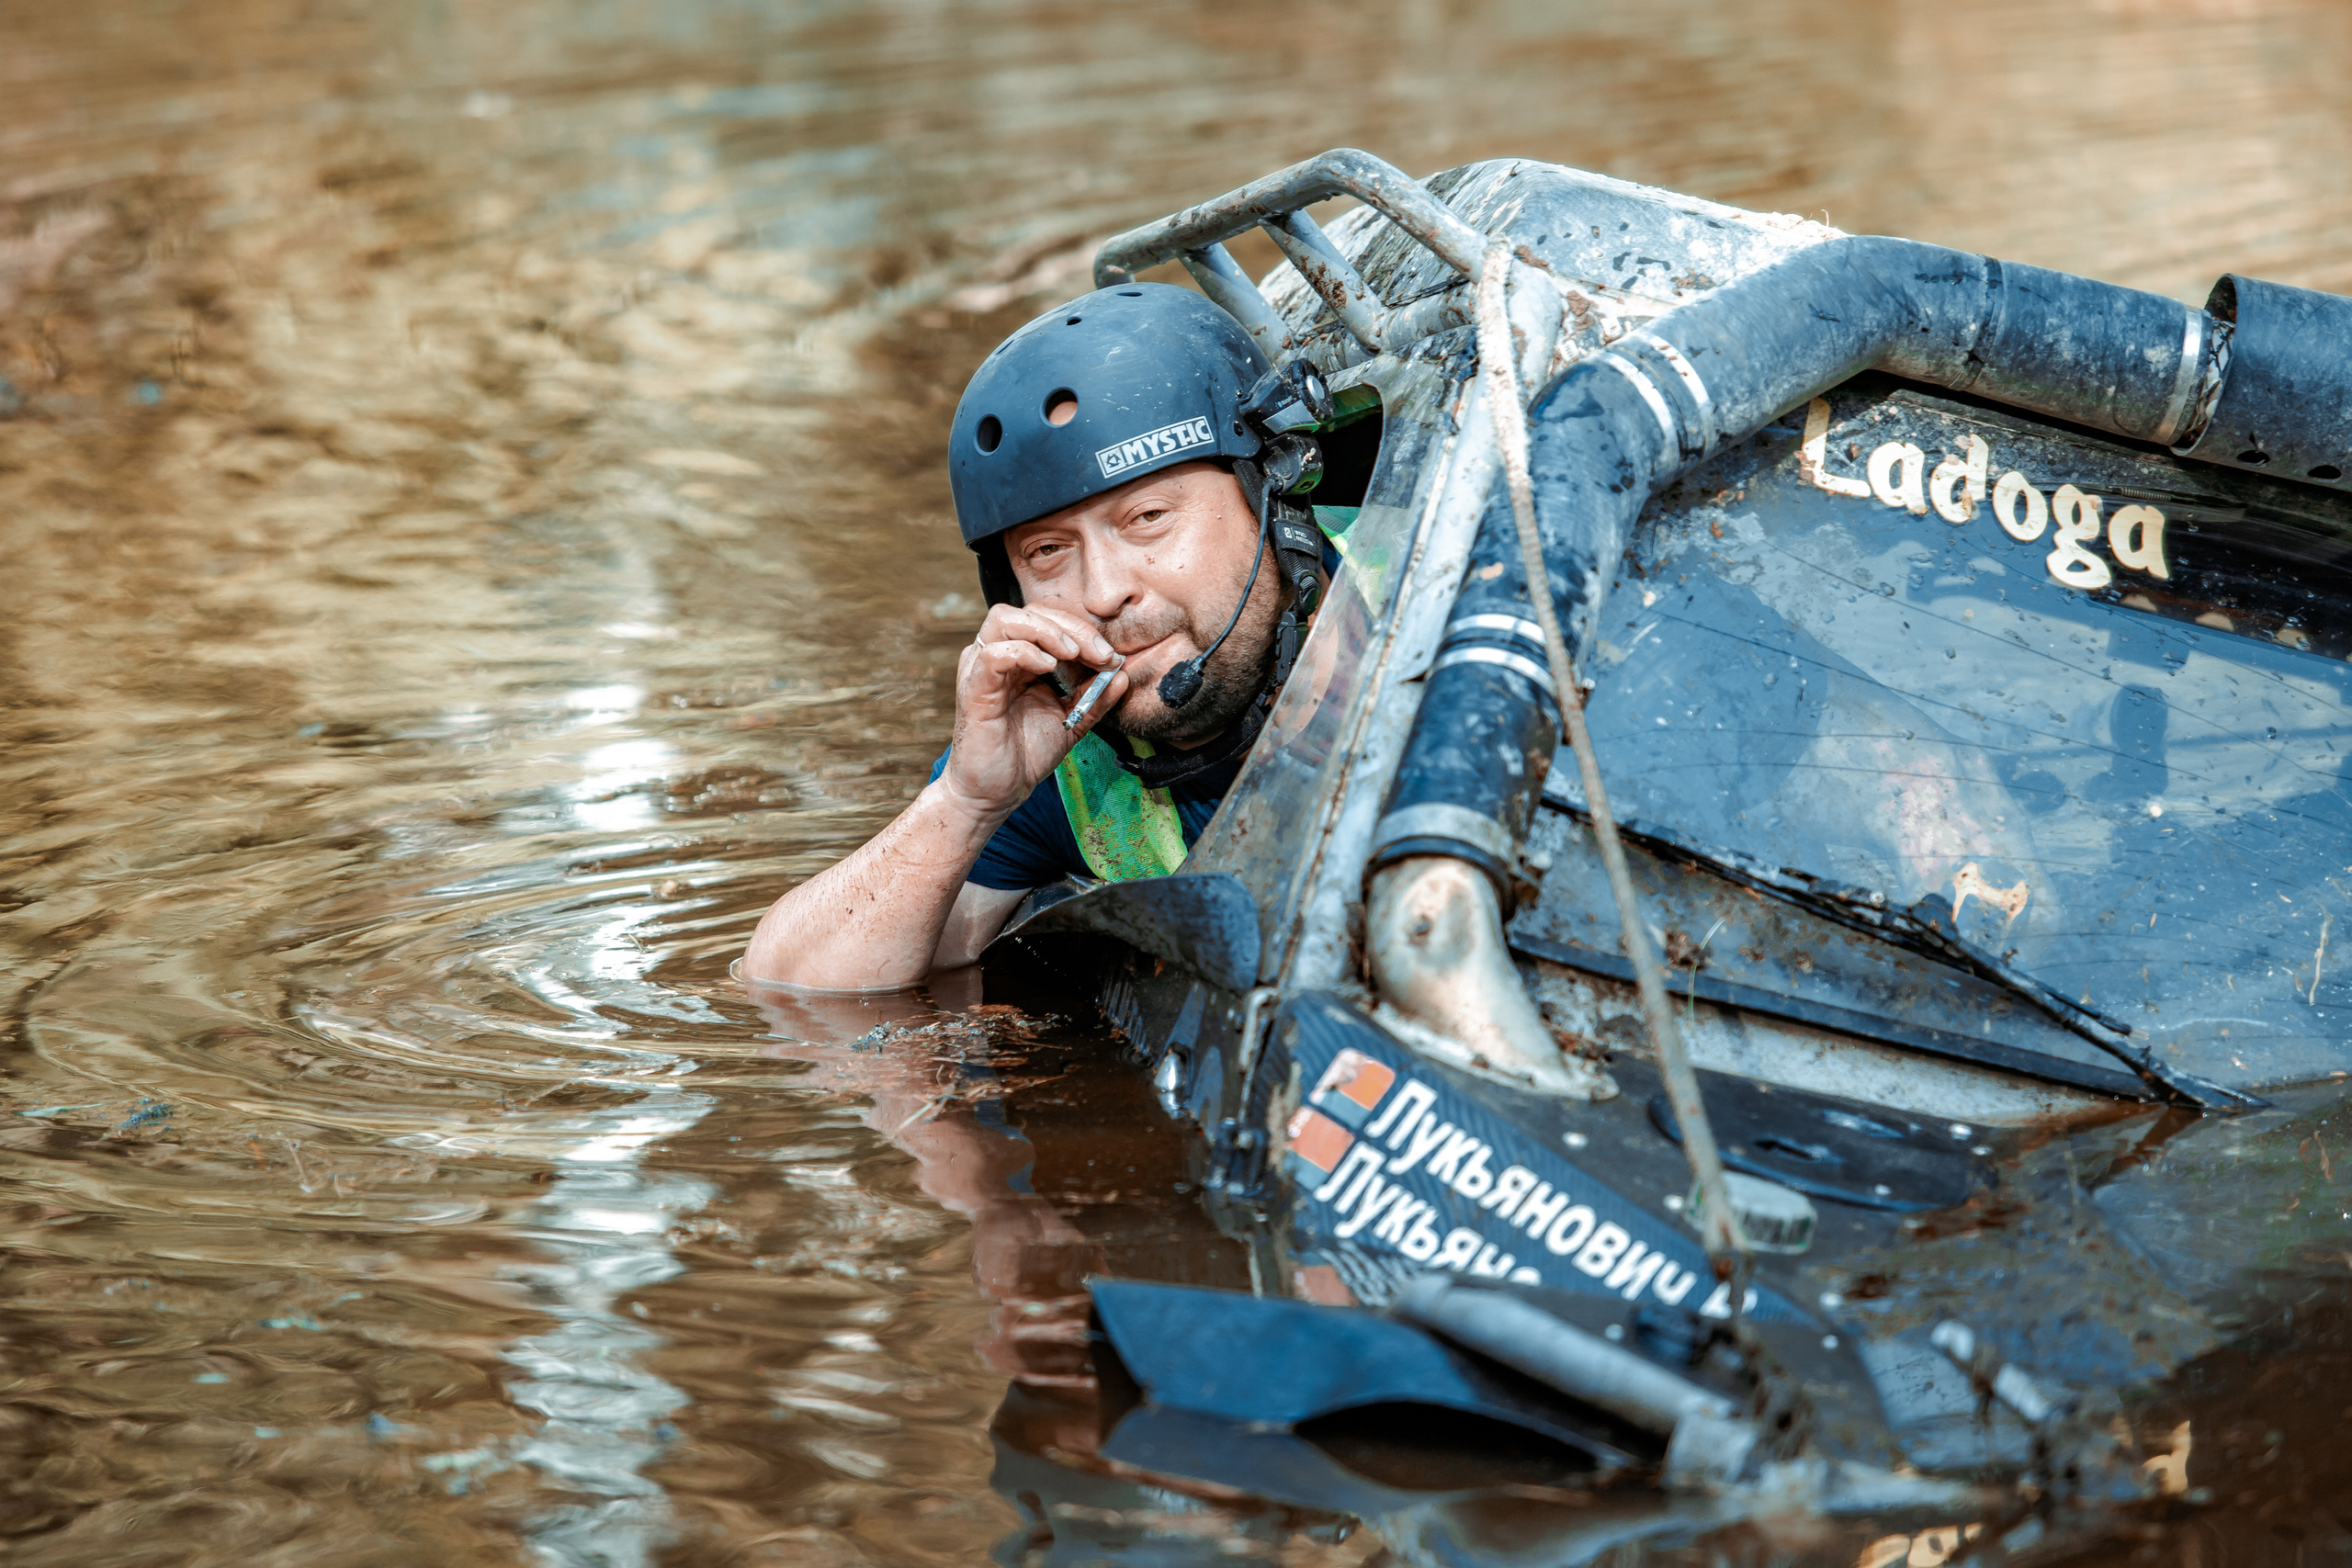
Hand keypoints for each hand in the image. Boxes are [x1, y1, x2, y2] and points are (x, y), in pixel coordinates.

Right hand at [941, 604, 1127, 822]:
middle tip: (1100, 653)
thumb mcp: (1072, 721)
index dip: (1082, 630)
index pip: (1049, 621)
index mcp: (1019, 659)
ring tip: (1073, 653)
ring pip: (1004, 620)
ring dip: (1046, 630)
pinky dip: (1023, 652)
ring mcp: (981, 670)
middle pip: (1030, 612)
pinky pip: (993, 654)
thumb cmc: (1026, 754)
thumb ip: (1095, 697)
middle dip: (1071, 627)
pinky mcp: (972, 689)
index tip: (1110, 656)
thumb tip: (1122, 674)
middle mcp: (997, 657)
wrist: (997, 792)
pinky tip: (1047, 667)